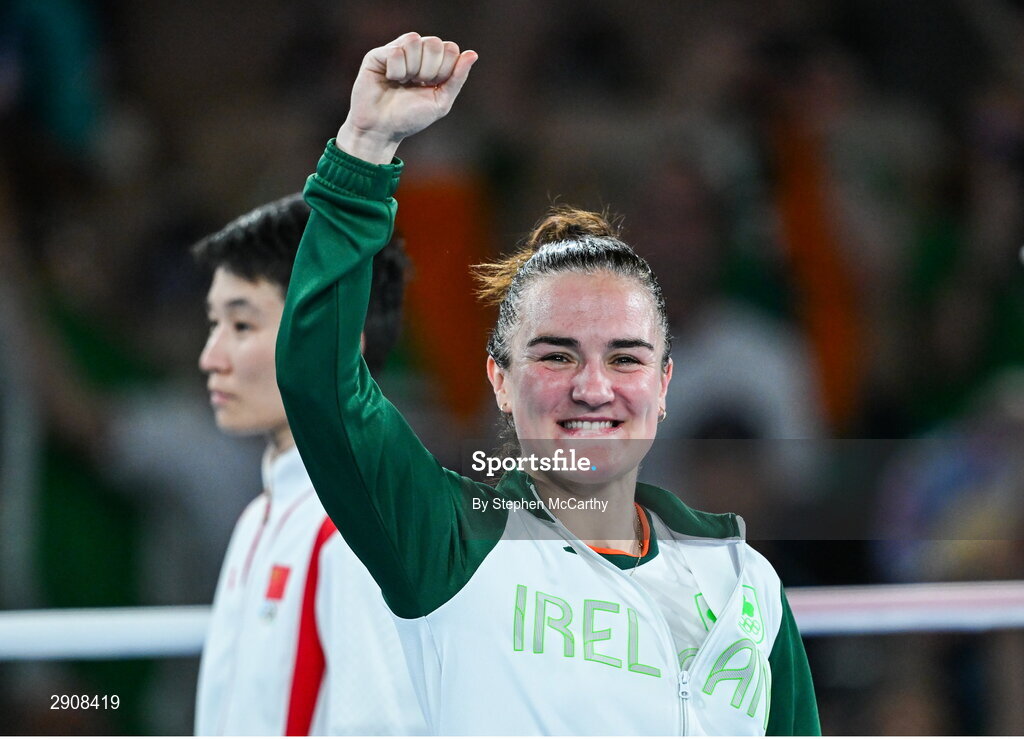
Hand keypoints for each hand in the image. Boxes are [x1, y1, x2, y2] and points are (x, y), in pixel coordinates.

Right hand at [335, 32, 476, 163]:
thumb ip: (457, 78)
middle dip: (430, 69)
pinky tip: (390, 80)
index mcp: (433, 62)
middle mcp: (416, 53)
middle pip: (434, 42)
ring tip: (403, 82)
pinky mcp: (378, 55)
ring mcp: (396, 51)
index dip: (446, 69)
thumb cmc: (411, 117)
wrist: (383, 130)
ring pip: (415, 41)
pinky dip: (396, 71)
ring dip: (412, 69)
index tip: (433, 86)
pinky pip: (396, 51)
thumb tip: (473, 54)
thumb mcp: (441, 101)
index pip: (450, 48)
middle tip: (418, 84)